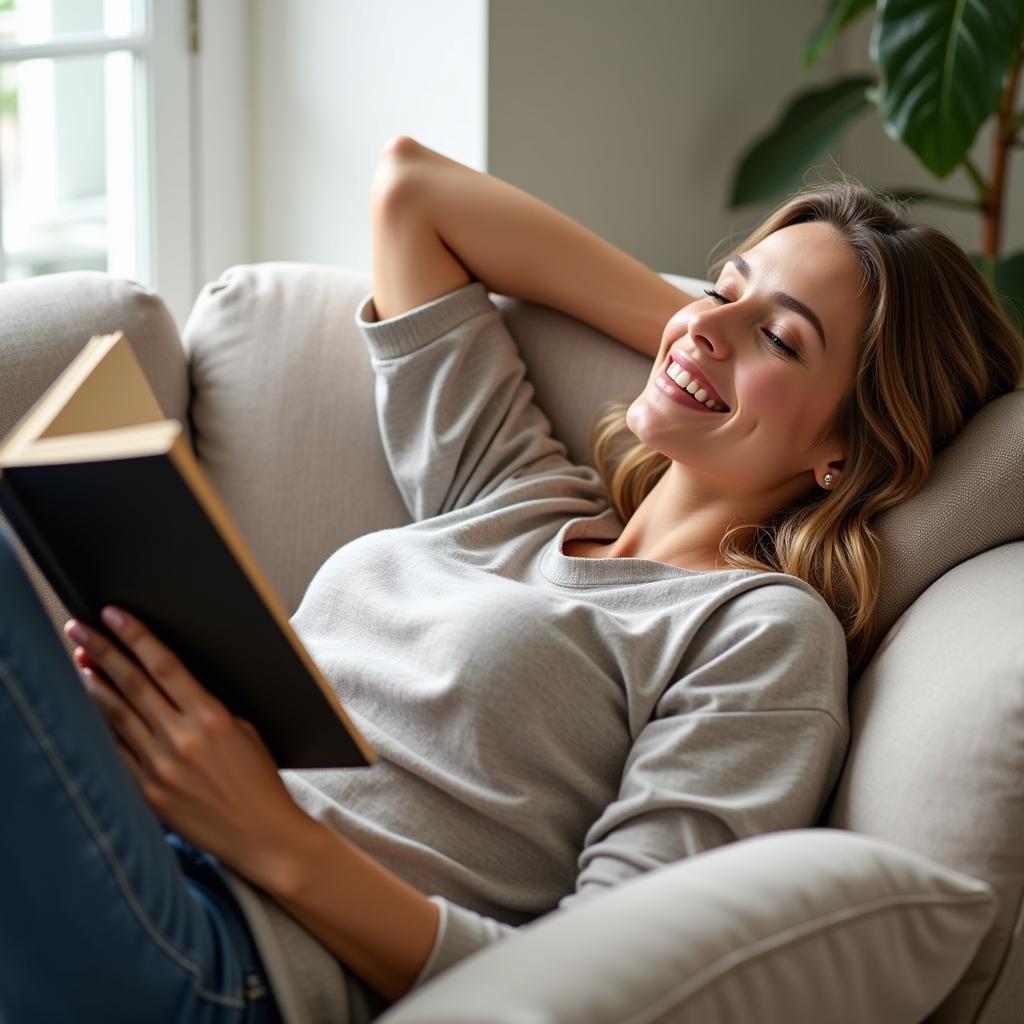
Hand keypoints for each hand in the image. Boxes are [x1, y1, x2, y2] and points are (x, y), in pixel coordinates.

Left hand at [63, 606, 309, 887]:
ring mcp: (161, 768)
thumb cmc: (260, 779)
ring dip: (93, 685)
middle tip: (78, 628)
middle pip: (132, 685)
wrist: (261, 834)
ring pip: (116, 716)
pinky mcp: (148, 793)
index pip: (164, 667)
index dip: (136, 637)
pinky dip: (100, 727)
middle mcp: (182, 740)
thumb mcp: (245, 730)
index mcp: (212, 718)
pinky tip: (89, 709)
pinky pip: (115, 753)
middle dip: (102, 651)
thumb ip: (207, 708)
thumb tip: (170, 685)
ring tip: (77, 661)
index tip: (114, 615)